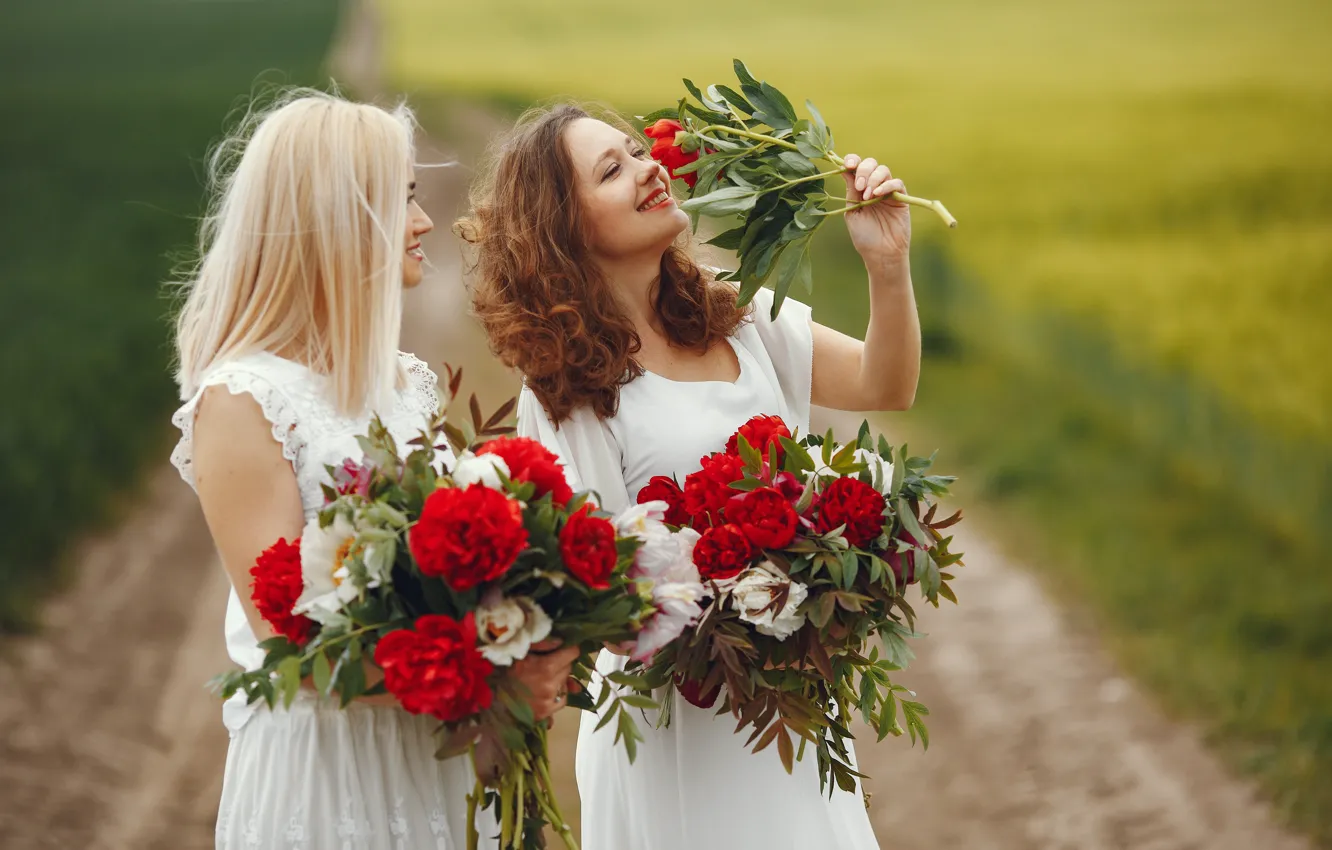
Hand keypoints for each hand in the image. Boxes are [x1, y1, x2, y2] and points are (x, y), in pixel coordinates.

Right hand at [509, 639, 580, 721]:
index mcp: (546, 667)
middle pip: (569, 668)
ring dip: (559, 681)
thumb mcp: (521, 652)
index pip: (572, 653)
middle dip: (561, 664)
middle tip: (546, 664)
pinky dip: (556, 695)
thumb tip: (561, 640)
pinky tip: (543, 693)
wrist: (494, 701)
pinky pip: (561, 700)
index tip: (563, 649)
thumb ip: (542, 644)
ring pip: (566, 685)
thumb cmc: (506, 673)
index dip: (568, 649)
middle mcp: (551, 685)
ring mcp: (550, 701)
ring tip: (542, 680)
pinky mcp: (547, 713)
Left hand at [840, 153, 911, 267]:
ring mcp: (887, 191)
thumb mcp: (852, 212)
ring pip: (883, 170)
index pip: (856, 167)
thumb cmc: (864, 236)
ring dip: (873, 179)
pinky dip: (886, 185)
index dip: (852, 160)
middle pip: (870, 164)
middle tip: (860, 187)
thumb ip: (851, 192)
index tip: (848, 165)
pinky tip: (877, 195)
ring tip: (868, 196)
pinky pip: (896, 182)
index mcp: (858, 189)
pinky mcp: (901, 197)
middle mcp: (873, 186)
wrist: (881, 254)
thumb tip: (845, 170)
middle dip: (863, 171)